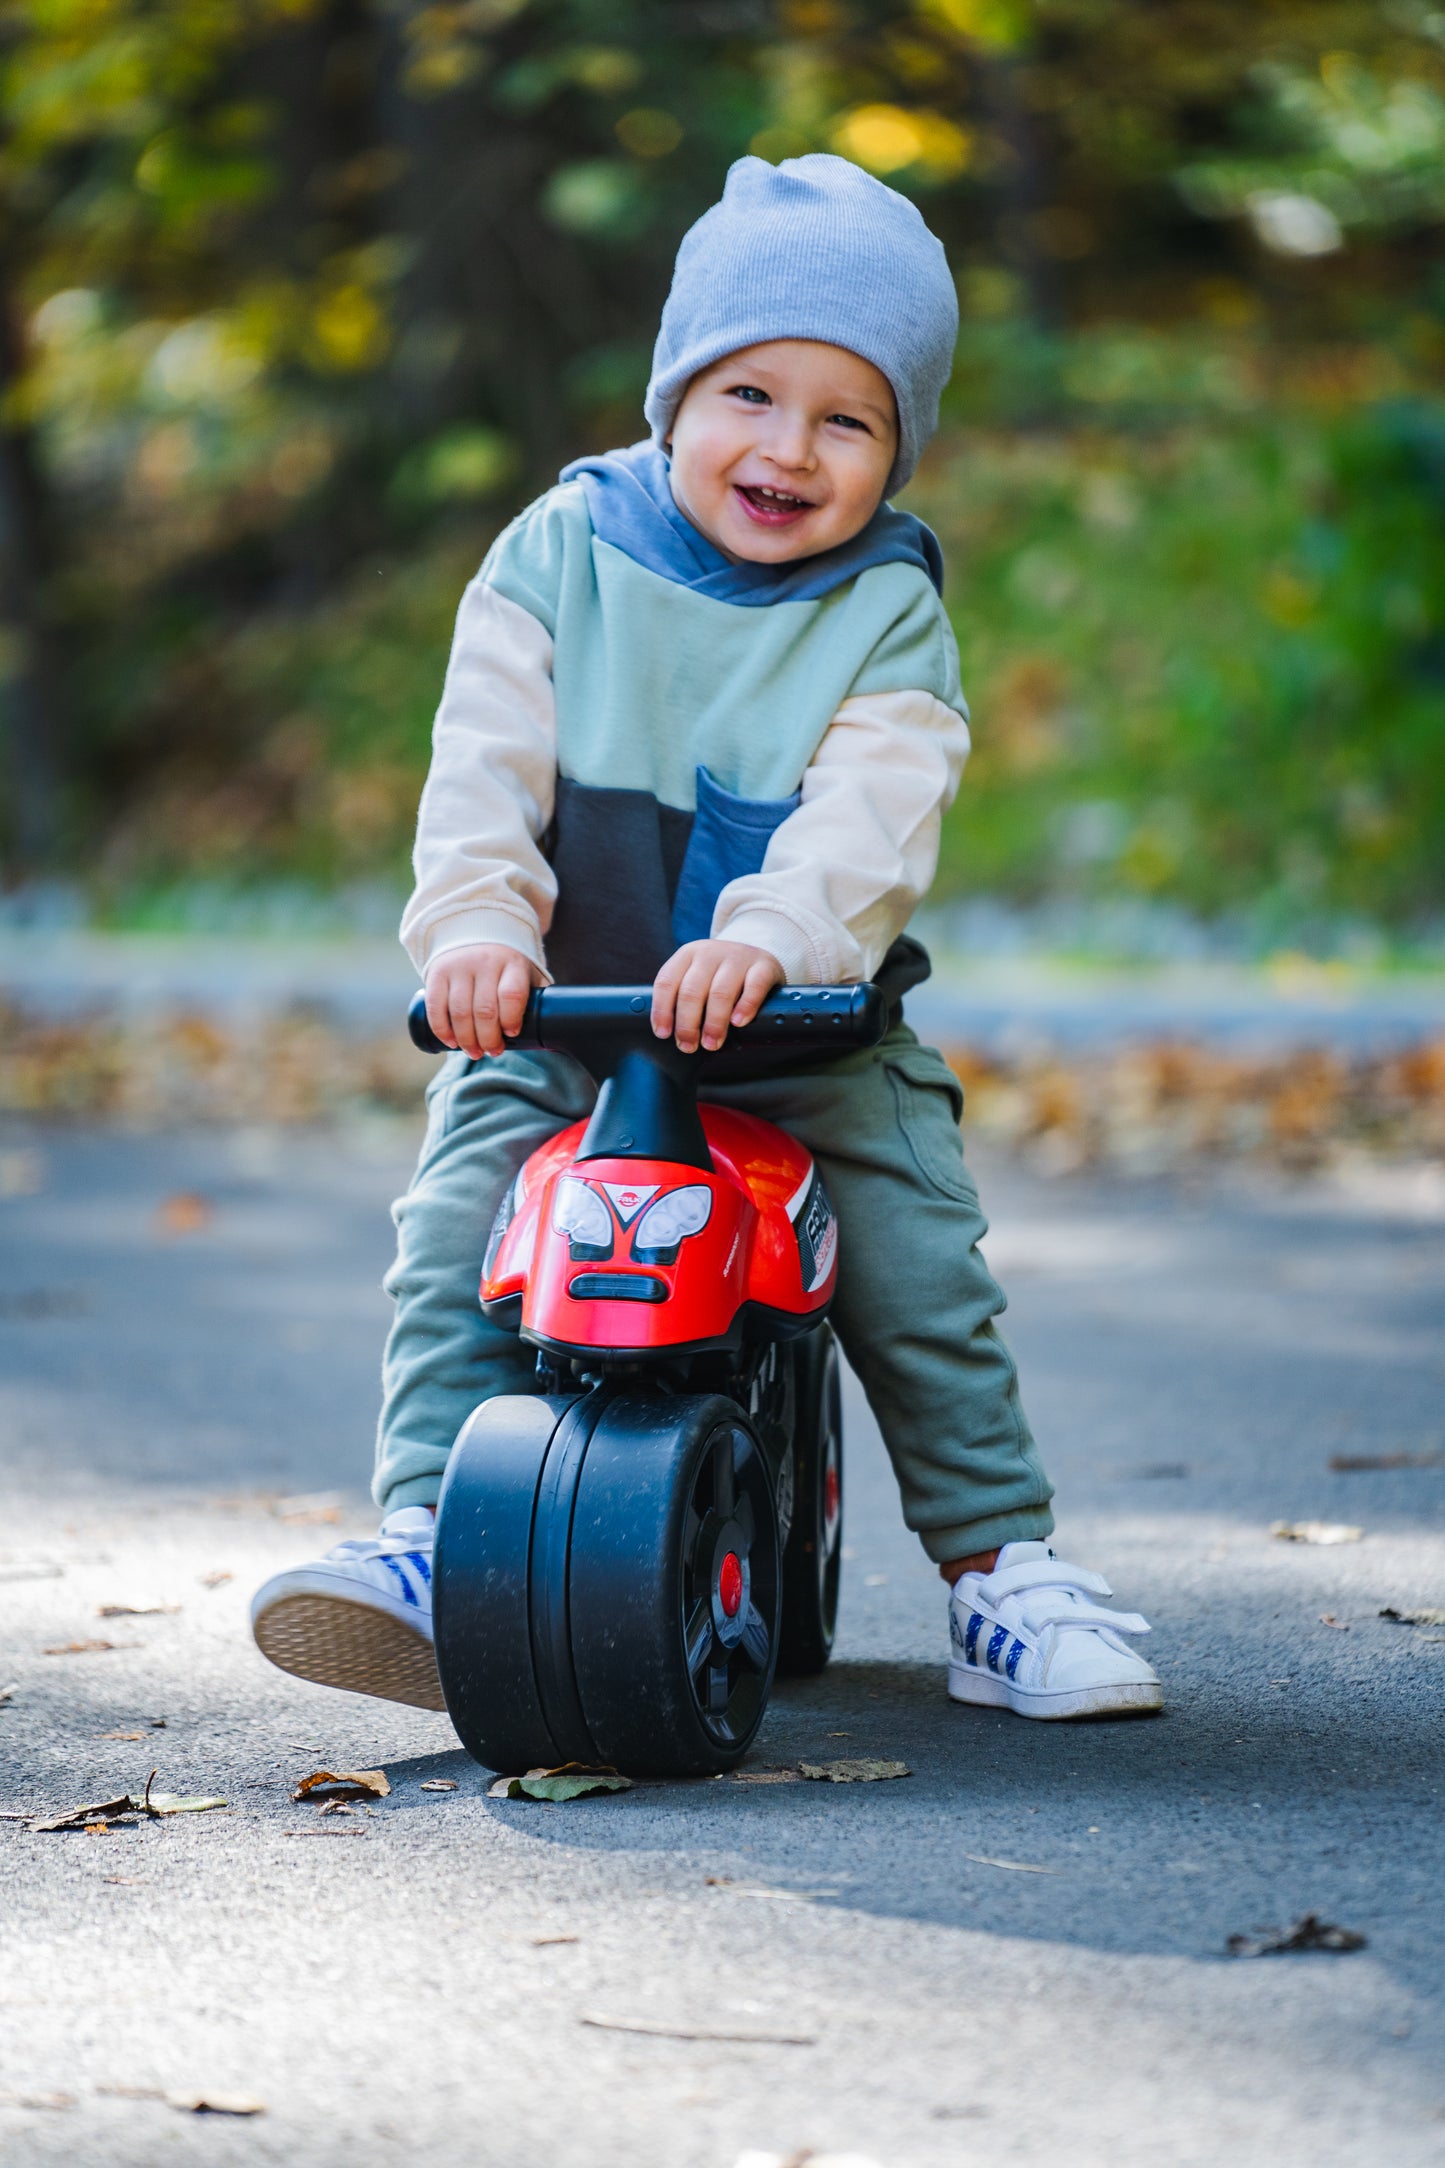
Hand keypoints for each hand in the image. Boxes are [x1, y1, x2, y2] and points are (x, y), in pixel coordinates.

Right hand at [424, 942, 540, 1058]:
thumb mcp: (525, 973)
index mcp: (512, 964)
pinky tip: (451, 1042)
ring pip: (460, 1012)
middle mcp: (485, 962)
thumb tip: (552, 1038)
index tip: (511, 1034)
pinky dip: (442, 1029)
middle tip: (492, 1051)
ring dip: (467, 1039)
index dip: (511, 1019)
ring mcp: (459, 967)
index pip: (511, 994)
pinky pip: (436, 1006)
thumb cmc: (506, 966)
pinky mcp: (438, 972)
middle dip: (488, 1039)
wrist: (476, 933)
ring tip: (475, 1052)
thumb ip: (535, 999)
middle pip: (484, 1010)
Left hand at [651, 939, 784, 1053]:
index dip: (662, 1010)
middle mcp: (710, 953)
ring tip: (712, 1043)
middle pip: (691, 991)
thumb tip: (671, 1033)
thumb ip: (683, 997)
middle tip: (688, 1045)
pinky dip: (745, 1007)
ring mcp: (738, 957)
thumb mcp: (699, 976)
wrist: (758, 957)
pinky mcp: (764, 966)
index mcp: (688, 954)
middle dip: (687, 1024)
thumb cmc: (722, 976)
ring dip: (713, 1023)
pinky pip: (754, 987)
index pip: (666, 981)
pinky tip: (738, 1022)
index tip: (663, 1034)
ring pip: (720, 992)